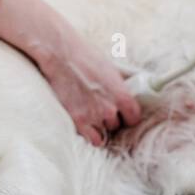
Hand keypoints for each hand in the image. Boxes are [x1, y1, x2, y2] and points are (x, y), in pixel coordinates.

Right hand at [0, 0, 142, 146]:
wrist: (61, 55)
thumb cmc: (85, 56)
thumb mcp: (111, 69)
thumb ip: (120, 86)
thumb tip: (130, 93)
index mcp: (122, 95)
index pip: (134, 118)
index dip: (127, 116)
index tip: (122, 113)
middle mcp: (110, 108)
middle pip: (117, 125)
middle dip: (111, 118)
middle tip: (100, 108)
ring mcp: (94, 116)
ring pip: (105, 132)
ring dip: (100, 126)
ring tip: (91, 114)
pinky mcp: (78, 121)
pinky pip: (93, 139)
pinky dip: (91, 135)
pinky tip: (86, 126)